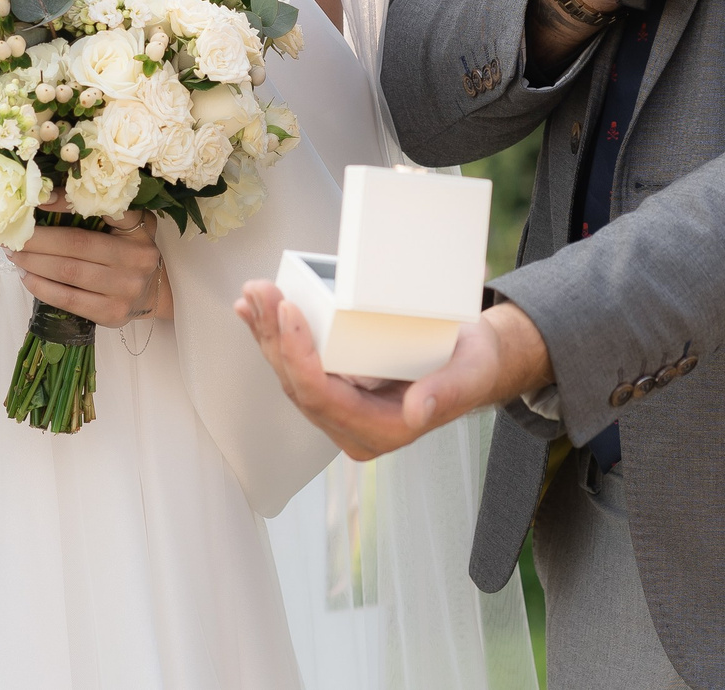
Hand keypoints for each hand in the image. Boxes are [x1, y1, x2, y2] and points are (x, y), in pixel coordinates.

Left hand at [8, 206, 167, 328]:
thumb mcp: (125, 224)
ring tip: (14, 254)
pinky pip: (68, 299)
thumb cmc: (128, 250)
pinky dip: (42, 287)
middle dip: (37, 239)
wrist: (152, 292)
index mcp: (138, 229)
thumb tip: (44, 198)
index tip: (38, 199)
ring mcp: (125, 289)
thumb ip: (96, 210)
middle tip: (12, 233)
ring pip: (68, 272)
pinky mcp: (112, 314)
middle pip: (75, 244)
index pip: (102, 210)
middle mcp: (137, 259)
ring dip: (34, 262)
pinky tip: (26, 276)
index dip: (68, 203)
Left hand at [234, 283, 552, 458]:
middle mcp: (353, 426)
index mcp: (381, 431)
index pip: (323, 397)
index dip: (299, 356)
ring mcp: (340, 407)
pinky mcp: (335, 386)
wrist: (472, 361)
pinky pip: (296, 365)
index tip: (289, 312)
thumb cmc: (471, 367)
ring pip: (290, 374)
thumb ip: (447, 393)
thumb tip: (418, 411)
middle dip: (274, 338)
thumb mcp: (470, 375)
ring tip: (253, 294)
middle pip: (298, 384)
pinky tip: (252, 312)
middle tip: (260, 293)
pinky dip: (273, 336)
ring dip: (267, 333)